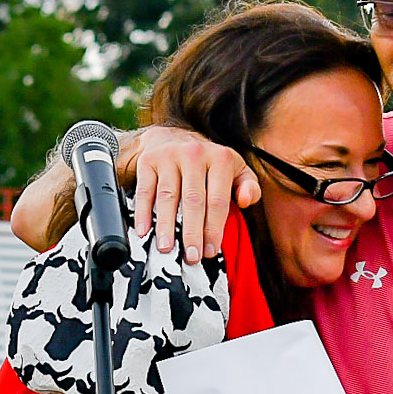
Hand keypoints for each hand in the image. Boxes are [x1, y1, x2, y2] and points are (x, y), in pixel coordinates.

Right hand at [123, 128, 256, 258]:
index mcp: (220, 158)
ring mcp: (169, 156)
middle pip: (193, 200)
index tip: (210, 251)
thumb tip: (246, 200)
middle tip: (190, 256)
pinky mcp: (148, 160)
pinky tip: (143, 231)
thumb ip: (249, 187)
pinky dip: (143, 212)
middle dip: (192, 232)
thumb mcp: (236, 170)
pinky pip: (145, 190)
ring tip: (166, 248)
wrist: (173, 137)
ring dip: (166, 225)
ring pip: (167, 197)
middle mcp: (195, 154)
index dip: (214, 228)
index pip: (218, 200)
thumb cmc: (208, 163)